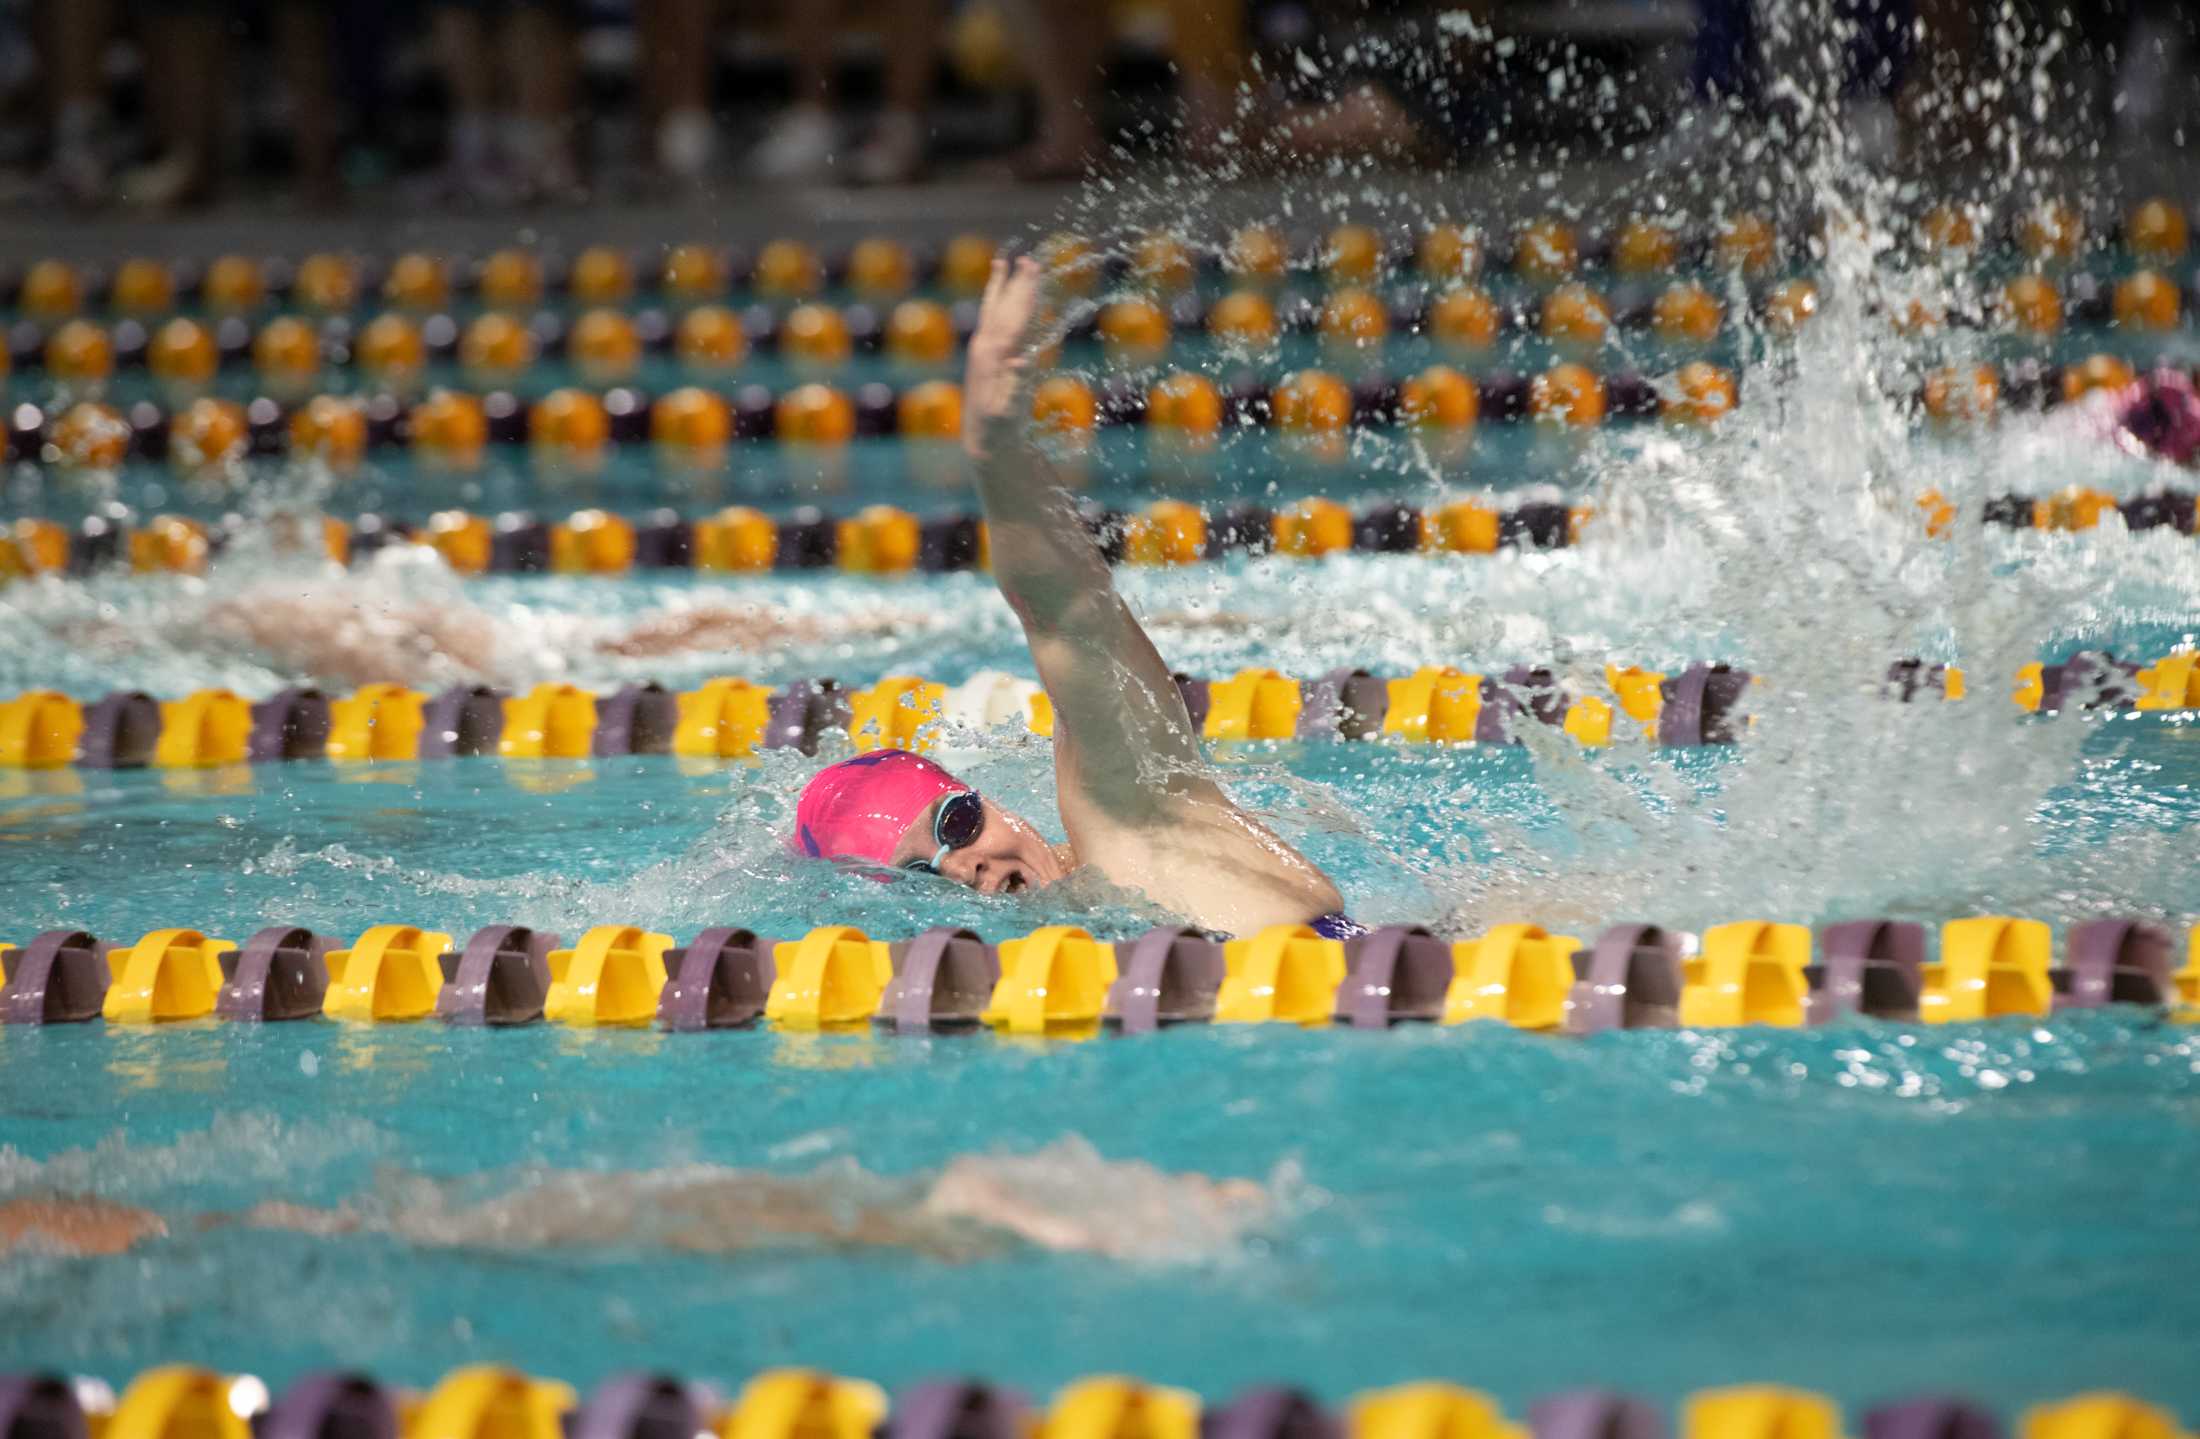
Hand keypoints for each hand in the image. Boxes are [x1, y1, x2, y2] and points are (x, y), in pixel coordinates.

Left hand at [963, 255, 1045, 456]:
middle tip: (1028, 259)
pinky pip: (994, 322)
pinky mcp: (984, 357)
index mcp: (995, 355)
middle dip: (1017, 283)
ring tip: (1003, 263)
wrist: (982, 440)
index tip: (1034, 270)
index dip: (1026, 292)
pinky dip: (998, 305)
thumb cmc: (1000, 428)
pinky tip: (1003, 296)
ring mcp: (983, 350)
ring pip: (993, 310)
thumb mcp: (1009, 411)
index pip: (1015, 315)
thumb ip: (1016, 386)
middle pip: (1004, 306)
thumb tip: (1022, 360)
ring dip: (1000, 286)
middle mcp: (986, 347)